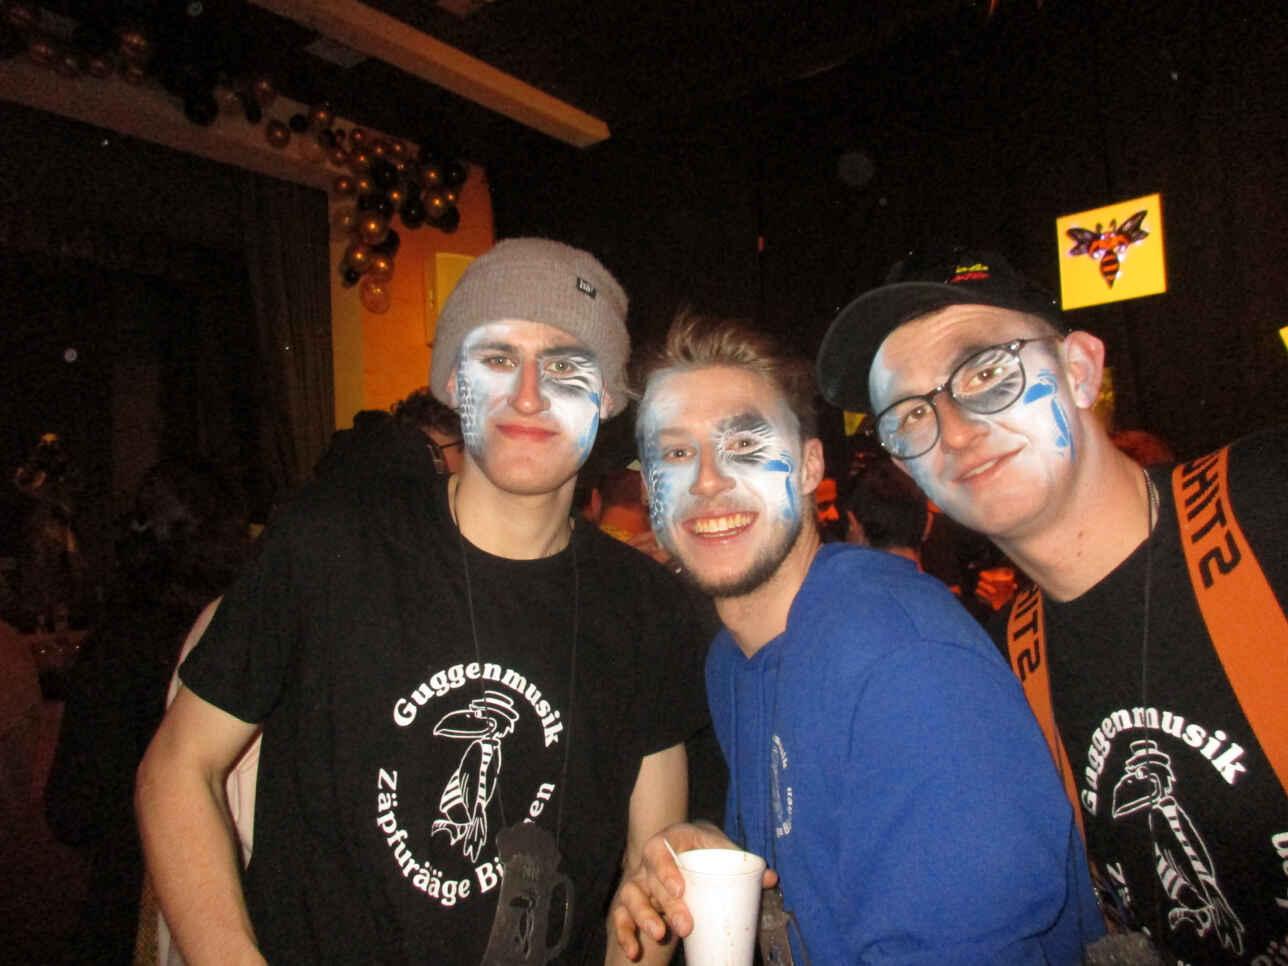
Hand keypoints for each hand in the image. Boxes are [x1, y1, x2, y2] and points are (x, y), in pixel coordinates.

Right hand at [608, 821, 776, 960]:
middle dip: (666, 905)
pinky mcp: (630, 902)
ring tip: (661, 935)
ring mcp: (638, 881)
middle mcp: (650, 861)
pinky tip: (635, 950)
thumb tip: (771, 878)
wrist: (684, 853)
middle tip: (685, 925)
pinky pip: (619, 917)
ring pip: (631, 897)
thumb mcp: (722, 850)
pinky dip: (625, 934)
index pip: (659, 849)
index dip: (665, 868)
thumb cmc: (706, 851)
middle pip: (650, 880)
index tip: (680, 889)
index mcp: (670, 841)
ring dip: (644, 918)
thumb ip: (745, 863)